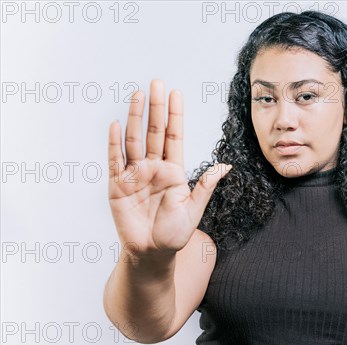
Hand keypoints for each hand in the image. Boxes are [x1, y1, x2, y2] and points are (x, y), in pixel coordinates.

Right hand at [107, 79, 230, 258]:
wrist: (152, 253)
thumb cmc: (174, 234)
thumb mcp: (194, 209)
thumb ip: (205, 185)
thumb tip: (225, 165)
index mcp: (173, 171)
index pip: (174, 137)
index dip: (175, 116)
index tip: (176, 93)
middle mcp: (154, 168)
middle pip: (154, 132)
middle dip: (156, 108)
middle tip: (156, 83)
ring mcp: (135, 175)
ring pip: (134, 140)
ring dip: (134, 117)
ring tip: (137, 95)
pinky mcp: (118, 186)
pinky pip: (115, 160)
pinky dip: (114, 143)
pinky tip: (116, 125)